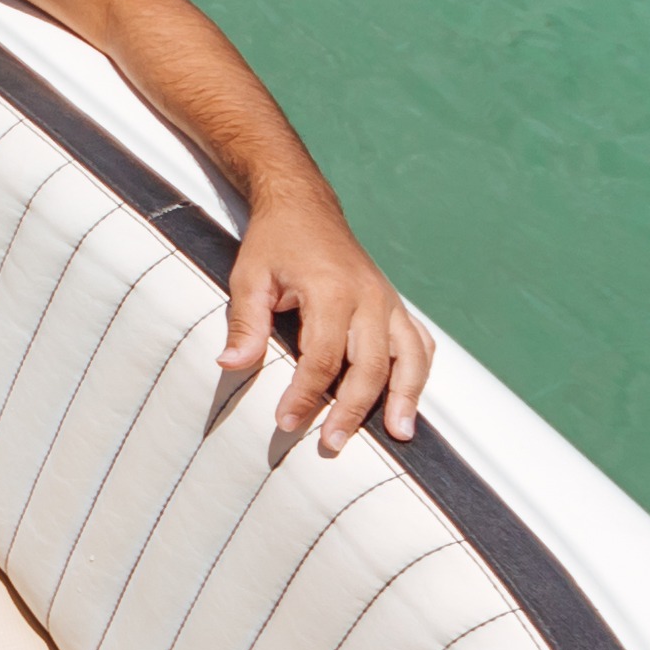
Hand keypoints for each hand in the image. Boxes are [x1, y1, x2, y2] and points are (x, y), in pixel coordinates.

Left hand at [219, 207, 428, 453]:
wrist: (304, 206)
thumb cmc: (274, 243)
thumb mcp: (248, 277)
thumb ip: (244, 323)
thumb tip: (230, 365)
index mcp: (332, 290)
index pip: (322, 357)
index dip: (305, 395)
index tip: (286, 422)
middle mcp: (369, 297)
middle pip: (370, 365)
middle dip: (352, 410)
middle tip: (332, 443)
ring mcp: (388, 300)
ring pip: (408, 357)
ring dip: (405, 399)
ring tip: (400, 435)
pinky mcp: (395, 305)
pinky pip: (419, 343)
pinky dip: (418, 374)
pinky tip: (410, 402)